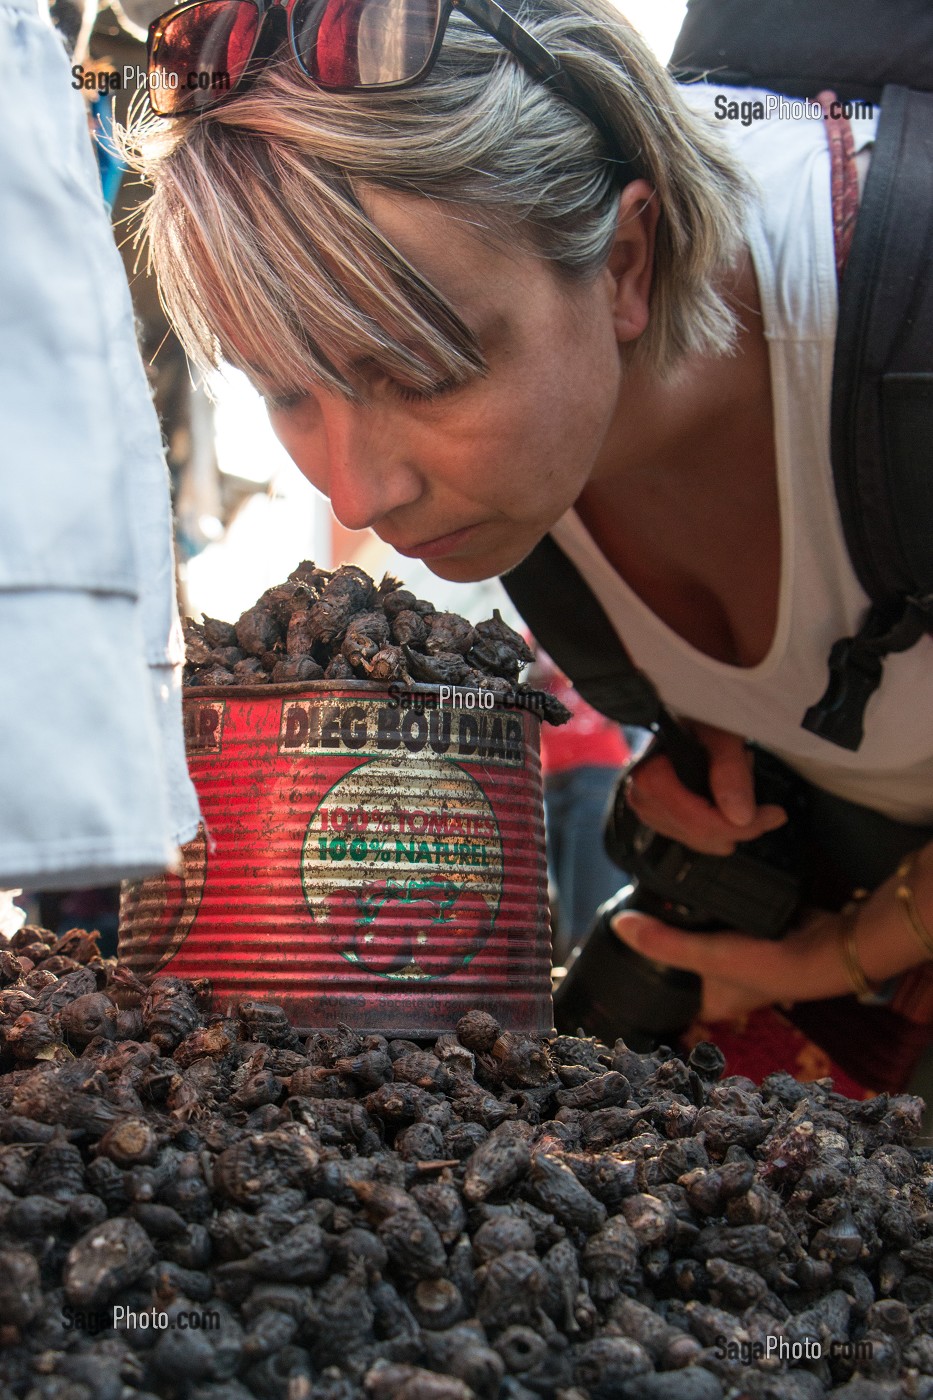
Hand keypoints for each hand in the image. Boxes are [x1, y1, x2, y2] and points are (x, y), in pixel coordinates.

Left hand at [611, 906, 849, 1021]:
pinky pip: (721, 915)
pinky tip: (693, 882)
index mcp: (710, 1003)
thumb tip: (620, 926)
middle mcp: (723, 984)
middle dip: (663, 938)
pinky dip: (711, 902)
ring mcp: (739, 955)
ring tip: (656, 893)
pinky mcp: (752, 929)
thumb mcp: (709, 957)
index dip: (642, 977)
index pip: (665, 996)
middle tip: (635, 910)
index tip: (617, 952)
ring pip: (700, 935)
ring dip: (688, 918)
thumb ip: (665, 943)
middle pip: (680, 960)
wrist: (828, 945)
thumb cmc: (771, 965)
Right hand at [624, 721, 787, 855]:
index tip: (772, 816)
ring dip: (726, 822)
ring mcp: (646, 807)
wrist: (675, 713)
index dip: (740, 826)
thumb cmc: (694, 716)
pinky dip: (714, 822)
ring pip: (697, 839)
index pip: (698, 821)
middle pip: (699, 834)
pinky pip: (691, 833)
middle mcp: (642, 796)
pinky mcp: (654, 812)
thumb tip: (741, 816)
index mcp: (652, 776)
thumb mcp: (720, 734)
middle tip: (766, 810)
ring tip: (737, 788)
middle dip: (737, 825)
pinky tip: (723, 800)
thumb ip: (730, 771)